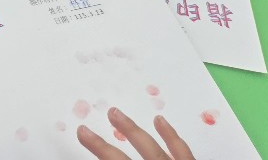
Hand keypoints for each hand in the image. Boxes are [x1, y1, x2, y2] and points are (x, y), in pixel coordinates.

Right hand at [78, 107, 195, 159]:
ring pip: (156, 149)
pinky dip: (172, 137)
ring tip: (121, 114)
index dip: (98, 147)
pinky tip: (161, 121)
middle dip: (121, 132)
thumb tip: (104, 157)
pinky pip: (184, 152)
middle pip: (137, 148)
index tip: (83, 132)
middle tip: (109, 112)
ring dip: (136, 130)